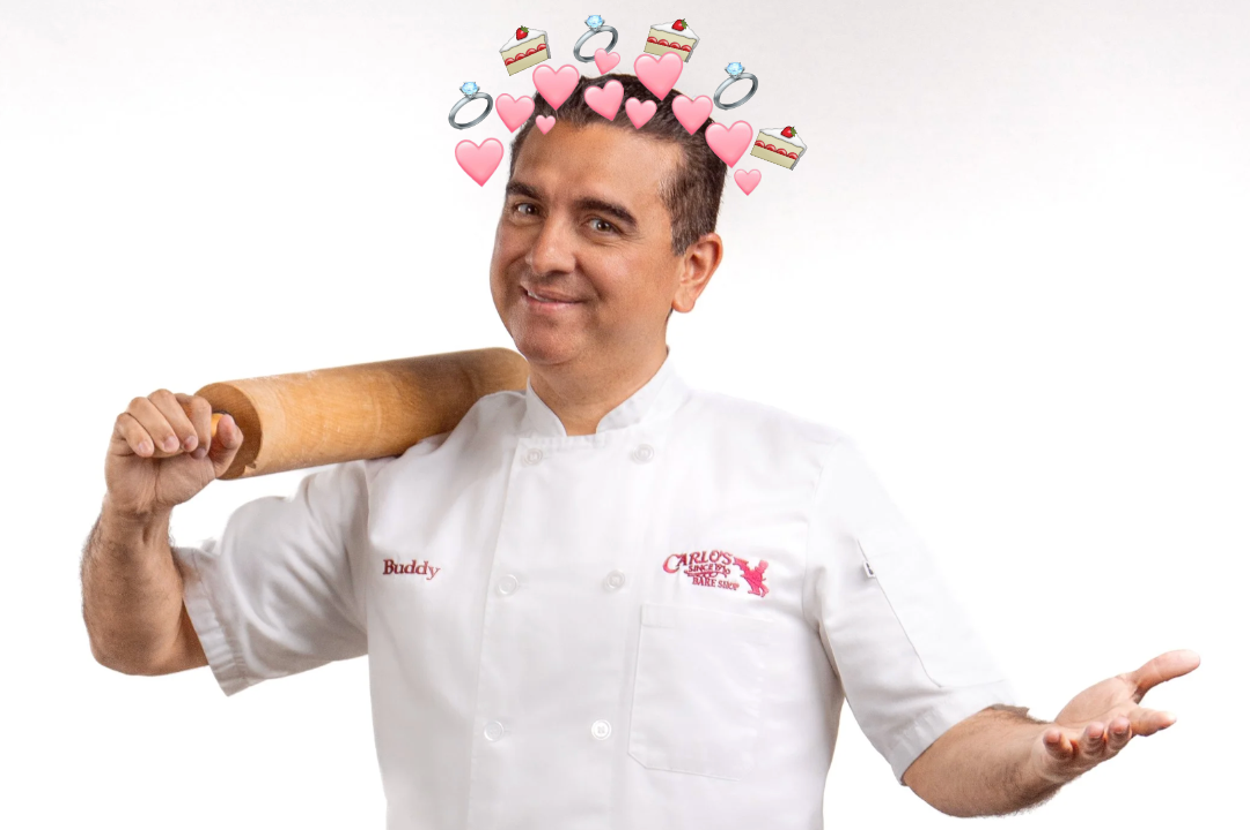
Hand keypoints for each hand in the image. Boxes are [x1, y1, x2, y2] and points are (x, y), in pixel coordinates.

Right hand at [104, 389, 243, 516]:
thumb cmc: (180, 479)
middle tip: (187, 449)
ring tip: (168, 450)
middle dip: (181, 423)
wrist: (151, 502)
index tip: (200, 451)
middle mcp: (160, 410)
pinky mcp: (119, 433)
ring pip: (142, 403)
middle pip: (167, 397)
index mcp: (185, 413)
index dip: (202, 424)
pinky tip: (146, 453)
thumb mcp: (214, 465)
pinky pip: (124, 420)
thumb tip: (229, 419)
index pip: (197, 403)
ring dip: (159, 426)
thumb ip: (230, 443)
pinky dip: (137, 435)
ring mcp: (137, 419)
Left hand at [1029, 649, 1199, 784]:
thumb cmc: (1101, 713)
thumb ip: (1157, 672)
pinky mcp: (1059, 751)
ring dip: (1094, 738)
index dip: (1157, 721)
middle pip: (1119, 737)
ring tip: (1094, 728)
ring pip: (1092, 746)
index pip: (1145, 721)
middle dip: (1122, 732)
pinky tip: (1052, 735)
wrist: (1064, 739)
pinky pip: (1057, 749)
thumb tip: (1196, 656)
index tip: (1170, 717)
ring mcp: (1084, 747)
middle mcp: (1109, 738)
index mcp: (1128, 721)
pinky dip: (1055, 743)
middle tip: (1124, 722)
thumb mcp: (1127, 687)